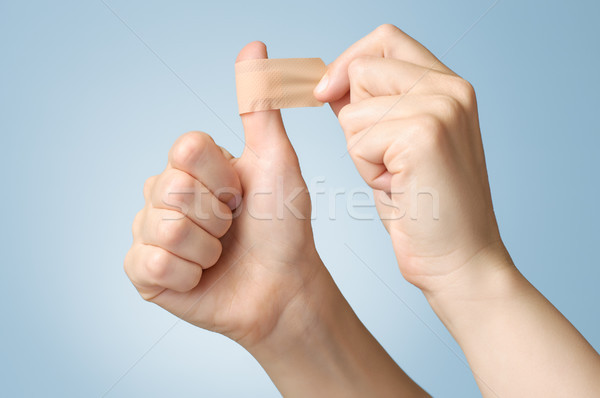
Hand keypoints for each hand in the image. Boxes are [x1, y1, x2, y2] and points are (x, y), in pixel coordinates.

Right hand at [124, 40, 428, 397]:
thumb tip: (254, 47)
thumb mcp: (276, 161)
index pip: (185, 149)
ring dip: (206, 248)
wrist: (285, 285)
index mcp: (190, 167)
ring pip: (163, 228)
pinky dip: (187, 275)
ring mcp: (150, 233)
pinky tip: (200, 276)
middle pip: (172, 188)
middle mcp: (163, 195)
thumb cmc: (283, 225)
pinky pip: (151, 265)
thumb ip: (260, 106)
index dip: (221, 177)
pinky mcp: (144, 273)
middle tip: (232, 228)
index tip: (241, 193)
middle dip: (217, 216)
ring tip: (219, 254)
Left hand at [314, 24, 506, 294]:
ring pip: (354, 110)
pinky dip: (367, 170)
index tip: (326, 94)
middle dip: (356, 117)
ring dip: (362, 151)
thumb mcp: (397, 146)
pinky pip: (357, 139)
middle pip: (363, 68)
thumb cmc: (425, 209)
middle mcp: (451, 88)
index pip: (385, 40)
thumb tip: (333, 83)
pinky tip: (399, 188)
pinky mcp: (424, 134)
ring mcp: (441, 107)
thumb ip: (374, 107)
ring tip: (398, 177)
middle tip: (388, 158)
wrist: (458, 260)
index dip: (348, 64)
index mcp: (450, 86)